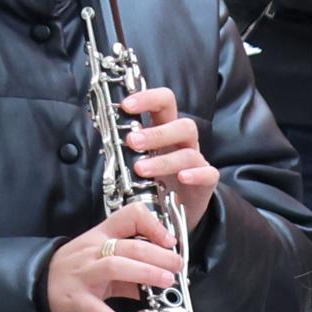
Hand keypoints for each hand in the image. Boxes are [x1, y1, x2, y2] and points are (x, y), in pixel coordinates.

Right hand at [45, 202, 184, 311]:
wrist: (37, 286)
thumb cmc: (76, 269)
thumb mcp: (102, 259)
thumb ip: (131, 267)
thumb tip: (162, 276)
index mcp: (101, 235)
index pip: (128, 216)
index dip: (152, 225)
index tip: (170, 241)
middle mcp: (92, 251)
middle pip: (128, 246)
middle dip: (158, 254)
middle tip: (177, 266)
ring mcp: (83, 274)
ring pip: (115, 267)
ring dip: (144, 273)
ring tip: (166, 282)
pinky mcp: (75, 299)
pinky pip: (96, 309)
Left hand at [121, 84, 218, 230]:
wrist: (170, 213)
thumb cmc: (151, 181)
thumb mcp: (135, 160)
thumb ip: (123, 146)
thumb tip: (103, 132)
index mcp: (165, 130)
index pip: (165, 103)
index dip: (148, 98)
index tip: (126, 105)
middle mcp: (183, 143)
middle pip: (183, 125)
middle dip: (157, 133)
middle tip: (132, 142)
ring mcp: (196, 162)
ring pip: (189, 152)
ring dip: (164, 160)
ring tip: (141, 170)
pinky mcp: (205, 183)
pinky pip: (208, 174)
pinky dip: (196, 174)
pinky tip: (181, 178)